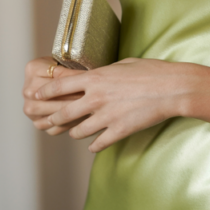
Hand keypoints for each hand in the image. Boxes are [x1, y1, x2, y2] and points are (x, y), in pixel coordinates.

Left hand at [26, 58, 192, 152]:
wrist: (172, 88)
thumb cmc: (151, 71)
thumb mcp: (123, 64)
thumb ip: (103, 73)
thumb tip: (94, 77)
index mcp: (95, 78)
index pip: (58, 86)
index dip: (44, 92)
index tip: (36, 95)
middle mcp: (96, 98)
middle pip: (62, 112)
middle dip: (53, 118)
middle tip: (48, 121)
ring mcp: (106, 116)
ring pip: (78, 131)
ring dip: (75, 131)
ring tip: (77, 130)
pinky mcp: (118, 131)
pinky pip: (97, 144)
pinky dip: (94, 144)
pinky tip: (95, 144)